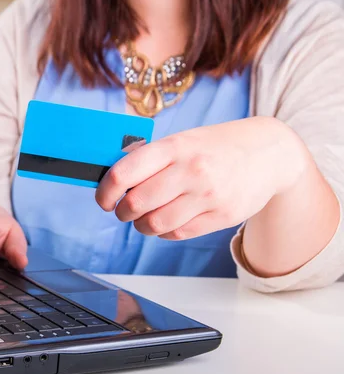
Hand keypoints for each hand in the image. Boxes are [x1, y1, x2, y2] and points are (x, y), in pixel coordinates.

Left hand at [95, 117, 307, 239]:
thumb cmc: (216, 146)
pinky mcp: (223, 216)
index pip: (124, 173)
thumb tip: (114, 181)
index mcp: (175, 146)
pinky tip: (168, 221)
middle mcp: (191, 170)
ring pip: (155, 224)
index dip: (105, 192)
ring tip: (145, 218)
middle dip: (122, 212)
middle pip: (136, 203)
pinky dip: (164, 232)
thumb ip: (152, 159)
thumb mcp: (183, 140)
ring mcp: (209, 195)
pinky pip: (178, 233)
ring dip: (142, 226)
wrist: (270, 152)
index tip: (104, 200)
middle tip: (123, 210)